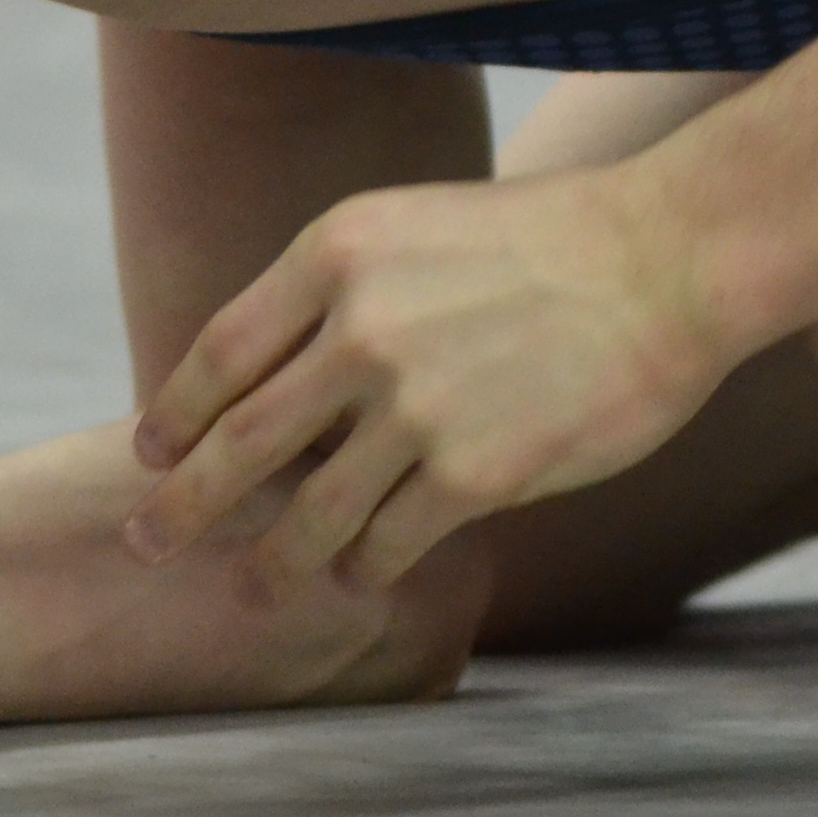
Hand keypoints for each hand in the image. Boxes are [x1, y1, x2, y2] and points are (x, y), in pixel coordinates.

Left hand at [126, 163, 732, 593]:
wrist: (672, 257)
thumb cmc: (557, 239)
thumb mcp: (422, 227)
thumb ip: (346, 293)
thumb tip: (280, 382)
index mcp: (339, 252)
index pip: (221, 352)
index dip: (174, 412)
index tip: (152, 449)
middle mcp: (360, 330)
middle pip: (237, 446)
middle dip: (180, 507)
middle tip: (145, 543)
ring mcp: (414, 406)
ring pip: (310, 515)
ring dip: (274, 563)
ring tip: (258, 589)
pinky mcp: (473, 473)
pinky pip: (388, 544)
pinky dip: (367, 567)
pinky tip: (364, 575)